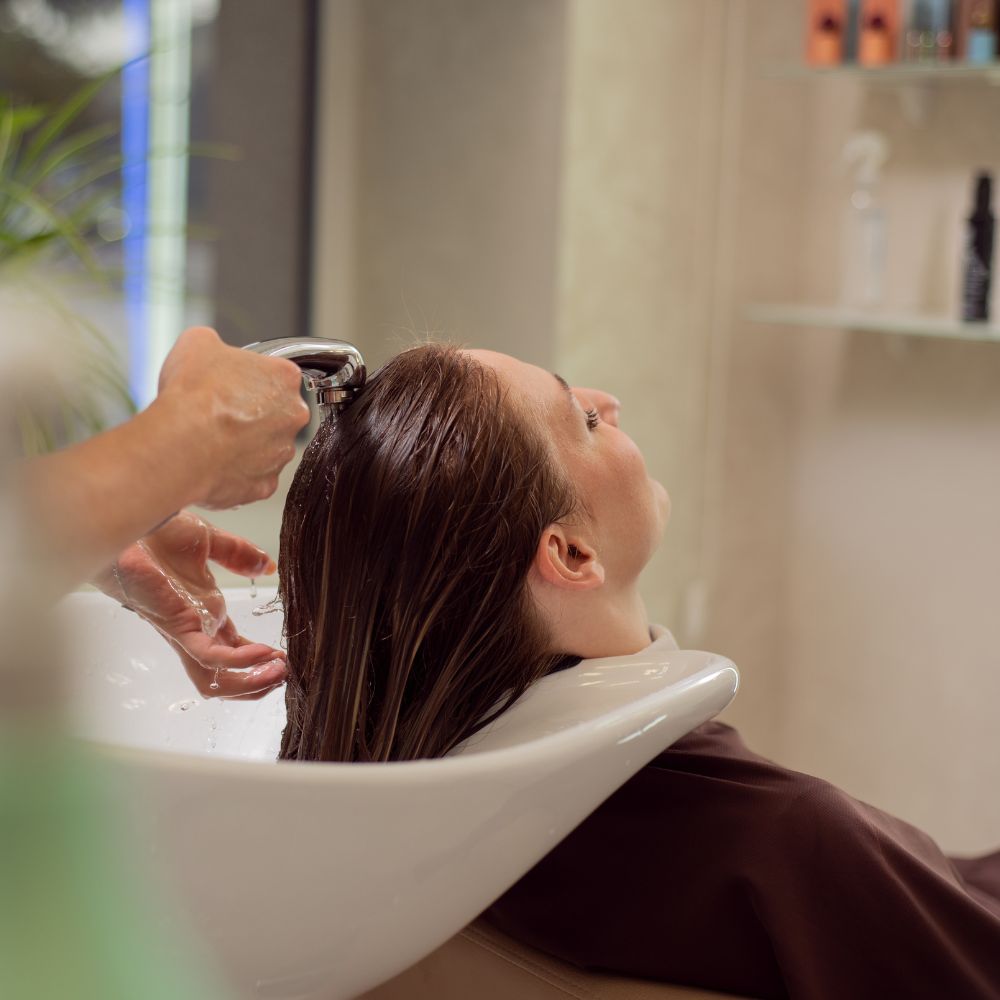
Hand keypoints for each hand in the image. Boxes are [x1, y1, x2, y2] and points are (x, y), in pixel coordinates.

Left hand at [95, 512, 286, 698]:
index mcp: (204, 614)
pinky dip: (238, 661)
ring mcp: (186, 631)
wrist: (131, 522)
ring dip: (249, 681)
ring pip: (214, 676)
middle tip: (285, 675)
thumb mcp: (211, 543)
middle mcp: (196, 630)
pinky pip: (208, 655)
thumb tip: (267, 567)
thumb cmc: (157, 535)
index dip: (259, 660)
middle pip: (223, 676)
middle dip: (256, 683)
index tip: (284, 658)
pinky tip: (262, 654)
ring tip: (277, 673)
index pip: (234, 650)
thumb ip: (240, 555)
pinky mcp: (178, 626)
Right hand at [155, 327, 309, 508]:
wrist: (181, 445)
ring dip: (244, 444)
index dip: (248, 379)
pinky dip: (235, 473)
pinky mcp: (265, 485)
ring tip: (211, 441)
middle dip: (251, 414)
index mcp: (284, 378)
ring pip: (265, 447)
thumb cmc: (192, 395)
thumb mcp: (196, 343)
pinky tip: (212, 464)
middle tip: (219, 415)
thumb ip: (213, 343)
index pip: (274, 374)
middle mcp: (292, 416)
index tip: (230, 385)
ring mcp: (281, 453)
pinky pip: (253, 477)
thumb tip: (210, 347)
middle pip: (275, 413)